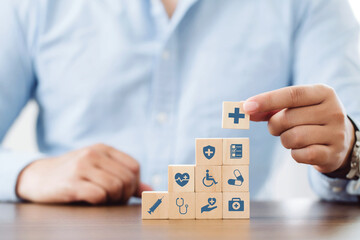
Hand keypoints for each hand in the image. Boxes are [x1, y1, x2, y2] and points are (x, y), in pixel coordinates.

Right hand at [16, 144, 151, 203]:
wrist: (37, 177)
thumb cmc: (73, 174)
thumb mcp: (99, 170)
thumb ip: (124, 179)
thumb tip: (151, 192)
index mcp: (104, 149)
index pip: (134, 167)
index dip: (134, 184)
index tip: (122, 192)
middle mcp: (94, 154)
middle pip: (127, 178)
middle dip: (123, 194)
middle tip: (111, 199)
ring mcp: (82, 166)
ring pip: (115, 187)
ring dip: (112, 199)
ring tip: (102, 200)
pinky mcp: (71, 182)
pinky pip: (98, 195)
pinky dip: (99, 202)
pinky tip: (90, 200)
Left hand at [243, 84, 354, 173]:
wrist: (341, 140)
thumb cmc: (308, 119)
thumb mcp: (294, 107)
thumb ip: (269, 108)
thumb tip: (244, 109)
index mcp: (323, 93)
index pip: (292, 94)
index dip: (267, 100)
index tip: (246, 107)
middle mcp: (333, 111)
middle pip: (287, 118)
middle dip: (275, 126)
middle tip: (279, 128)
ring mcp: (336, 133)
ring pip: (293, 138)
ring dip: (285, 140)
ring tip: (293, 138)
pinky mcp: (332, 154)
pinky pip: (300, 155)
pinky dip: (295, 153)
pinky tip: (303, 149)